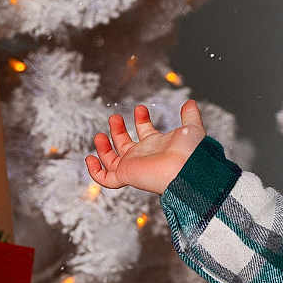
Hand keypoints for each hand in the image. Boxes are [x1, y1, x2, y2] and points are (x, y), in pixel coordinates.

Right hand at [85, 98, 206, 196]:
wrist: (186, 170)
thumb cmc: (190, 153)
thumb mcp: (192, 128)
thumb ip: (190, 115)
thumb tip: (191, 103)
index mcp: (158, 145)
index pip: (145, 132)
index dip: (141, 119)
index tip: (141, 108)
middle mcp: (144, 156)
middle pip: (125, 144)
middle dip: (118, 130)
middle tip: (115, 117)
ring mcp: (133, 166)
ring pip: (111, 160)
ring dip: (103, 147)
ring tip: (99, 134)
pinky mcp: (125, 176)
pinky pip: (105, 178)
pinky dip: (95, 171)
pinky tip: (90, 158)